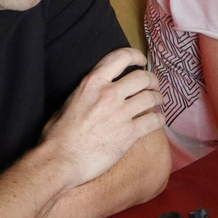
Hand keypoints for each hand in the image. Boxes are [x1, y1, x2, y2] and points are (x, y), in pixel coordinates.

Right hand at [39, 46, 164, 188]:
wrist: (61, 161)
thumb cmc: (58, 135)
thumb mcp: (69, 102)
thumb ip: (86, 93)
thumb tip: (94, 93)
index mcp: (92, 83)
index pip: (121, 57)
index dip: (136, 56)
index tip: (141, 61)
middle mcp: (109, 94)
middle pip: (143, 78)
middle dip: (152, 80)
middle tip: (153, 86)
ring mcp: (121, 114)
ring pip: (151, 98)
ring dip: (157, 98)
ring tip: (157, 101)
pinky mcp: (129, 133)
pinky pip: (153, 121)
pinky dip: (159, 118)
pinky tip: (158, 119)